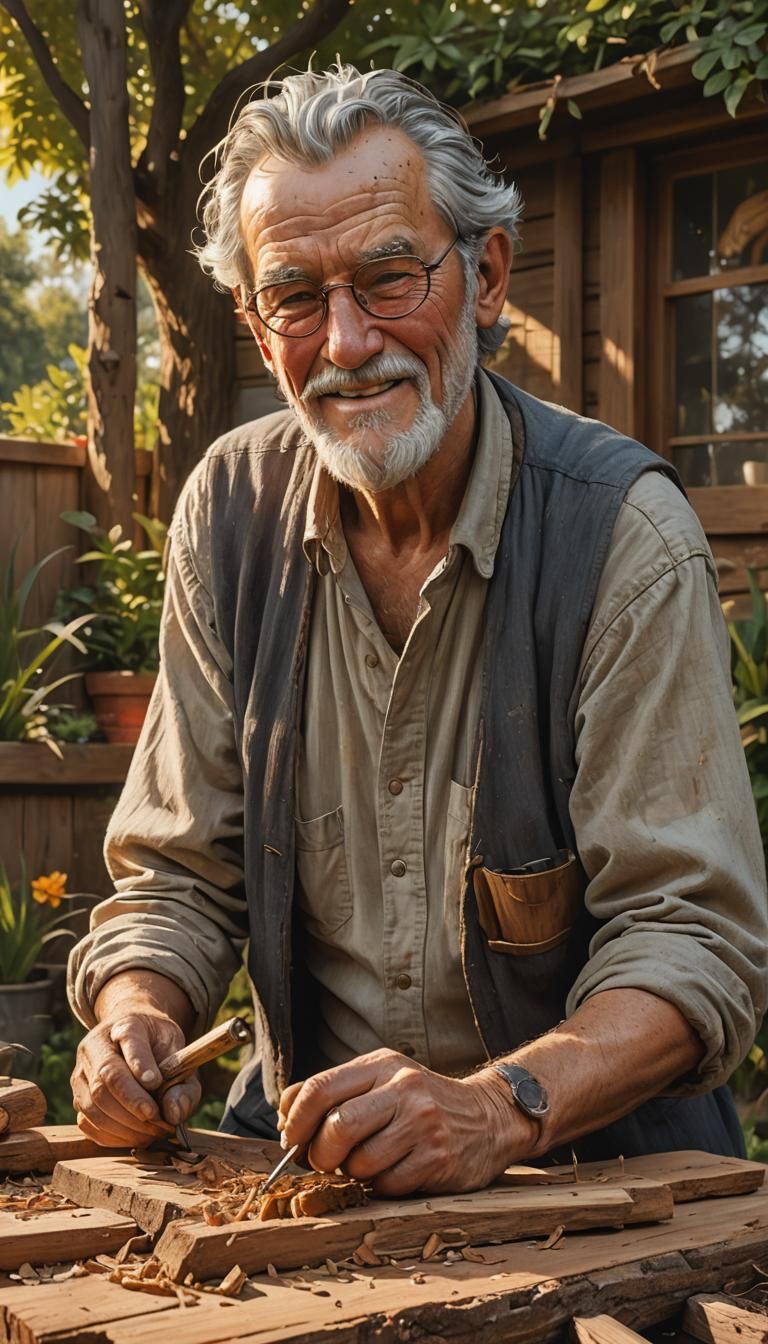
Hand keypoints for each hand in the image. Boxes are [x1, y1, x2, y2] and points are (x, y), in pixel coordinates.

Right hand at [71, 1012, 200, 1146]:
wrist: (134, 1036)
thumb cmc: (158, 1045)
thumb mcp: (179, 1053)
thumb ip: (182, 1082)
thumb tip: (173, 1114)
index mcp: (126, 1025)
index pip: (129, 1041)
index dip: (140, 1064)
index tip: (156, 1084)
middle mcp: (95, 1046)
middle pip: (105, 1080)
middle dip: (134, 1107)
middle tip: (162, 1123)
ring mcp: (81, 1072)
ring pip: (92, 1105)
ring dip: (125, 1127)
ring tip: (153, 1132)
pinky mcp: (77, 1096)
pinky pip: (87, 1123)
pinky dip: (112, 1137)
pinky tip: (135, 1136)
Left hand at [278, 1048, 535, 1196]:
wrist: (489, 1117)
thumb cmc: (420, 1101)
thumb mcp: (382, 1079)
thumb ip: (336, 1091)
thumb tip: (285, 1116)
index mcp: (382, 1065)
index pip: (319, 1088)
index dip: (294, 1120)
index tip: (289, 1139)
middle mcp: (403, 1089)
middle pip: (337, 1128)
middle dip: (320, 1153)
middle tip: (323, 1161)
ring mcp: (423, 1125)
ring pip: (360, 1163)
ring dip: (352, 1173)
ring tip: (365, 1163)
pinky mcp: (437, 1159)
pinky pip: (387, 1185)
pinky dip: (380, 1186)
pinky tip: (393, 1172)